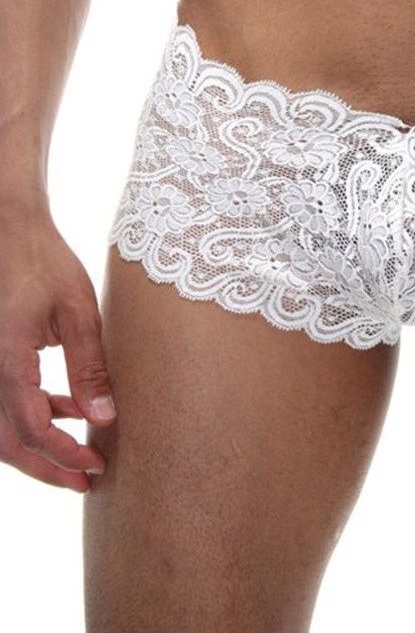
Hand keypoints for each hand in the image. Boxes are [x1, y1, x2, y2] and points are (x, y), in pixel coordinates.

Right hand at [0, 210, 115, 490]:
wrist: (9, 231)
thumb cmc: (45, 262)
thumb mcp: (78, 310)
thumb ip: (90, 366)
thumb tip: (104, 418)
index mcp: (6, 359)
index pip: (30, 427)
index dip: (62, 453)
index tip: (95, 467)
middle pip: (7, 442)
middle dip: (46, 467)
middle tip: (86, 482)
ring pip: (0, 430)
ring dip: (37, 448)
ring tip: (80, 457)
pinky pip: (2, 405)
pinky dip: (30, 418)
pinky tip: (68, 411)